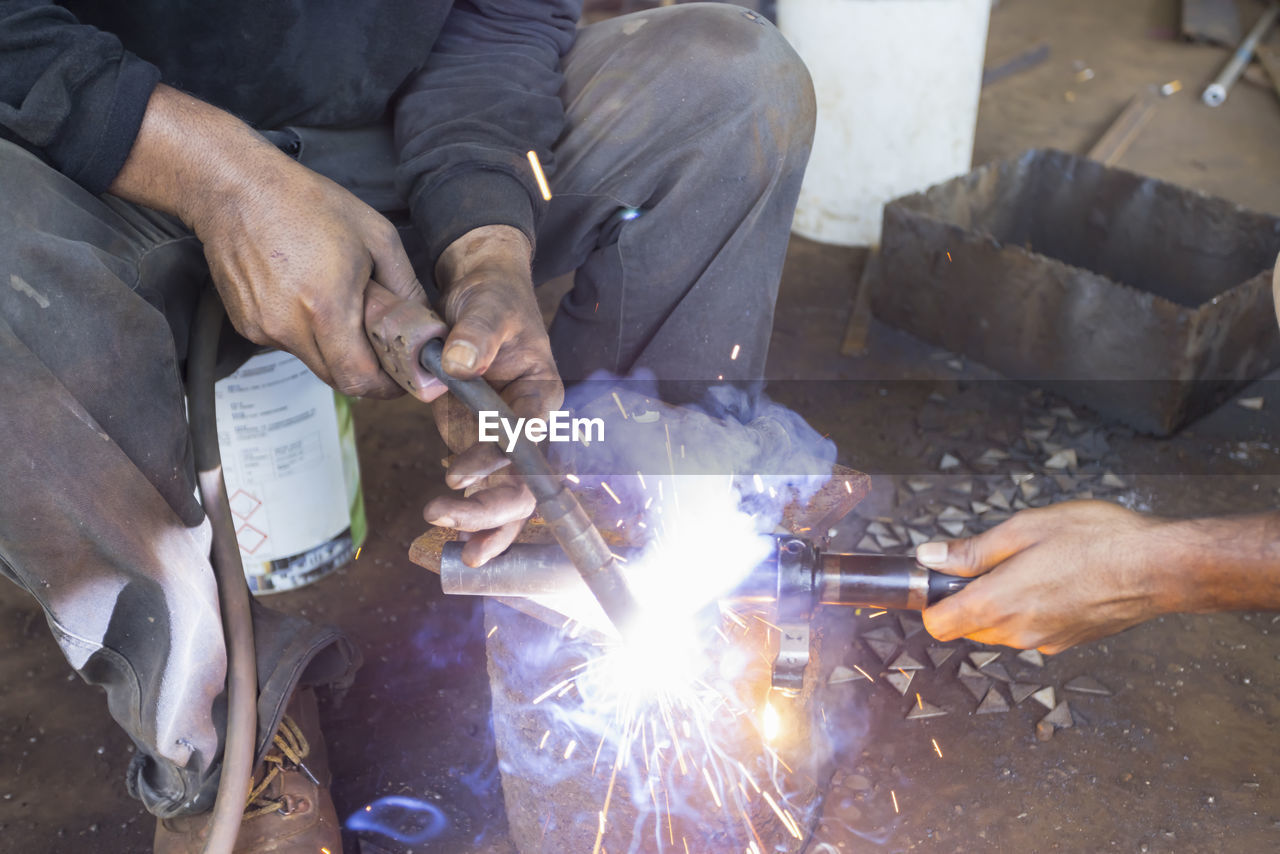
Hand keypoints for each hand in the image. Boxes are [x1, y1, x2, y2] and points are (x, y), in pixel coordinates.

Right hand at [192, 158, 425, 397]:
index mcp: (326, 308)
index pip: (359, 379)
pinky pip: (287, 343)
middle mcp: (289, 327)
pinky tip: (306, 294)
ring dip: (333, 348)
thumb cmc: (309, 204)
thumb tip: (424, 324)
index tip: (401, 378)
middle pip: (336, 377)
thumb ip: (406, 287)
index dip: (385, 387)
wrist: (236, 188)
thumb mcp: (377, 237)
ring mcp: (263, 328)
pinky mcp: (246, 324)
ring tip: (339, 305)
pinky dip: (306, 332)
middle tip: (382, 348)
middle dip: (364, 370)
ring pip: (312, 361)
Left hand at [422, 225, 563, 565]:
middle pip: (524, 481)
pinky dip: (471, 515)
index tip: (457, 474)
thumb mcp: (487, 306)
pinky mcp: (477, 440)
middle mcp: (528, 423)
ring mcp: (503, 437)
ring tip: (454, 547)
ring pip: (507, 494)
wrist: (480, 294)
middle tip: (442, 515)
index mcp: (541, 392)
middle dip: (490, 507)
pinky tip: (452, 538)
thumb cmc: (494, 297)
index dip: (498, 459)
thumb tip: (457, 363)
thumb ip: (475, 333)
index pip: (529, 435)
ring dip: (483, 522)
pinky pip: (482, 486)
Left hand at [919, 501, 1171, 653]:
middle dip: (968, 597)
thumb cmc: (1097, 540)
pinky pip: (1030, 629)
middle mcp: (1018, 633)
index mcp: (999, 604)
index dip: (931, 600)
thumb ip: (972, 550)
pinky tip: (1055, 580)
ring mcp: (1045, 642)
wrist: (1160, 567)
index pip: (939, 625)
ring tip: (1031, 565)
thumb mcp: (1023, 529)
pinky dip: (1030, 609)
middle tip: (993, 560)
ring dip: (1000, 603)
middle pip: (968, 627)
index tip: (939, 578)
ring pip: (1000, 629)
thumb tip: (930, 558)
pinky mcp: (1067, 642)